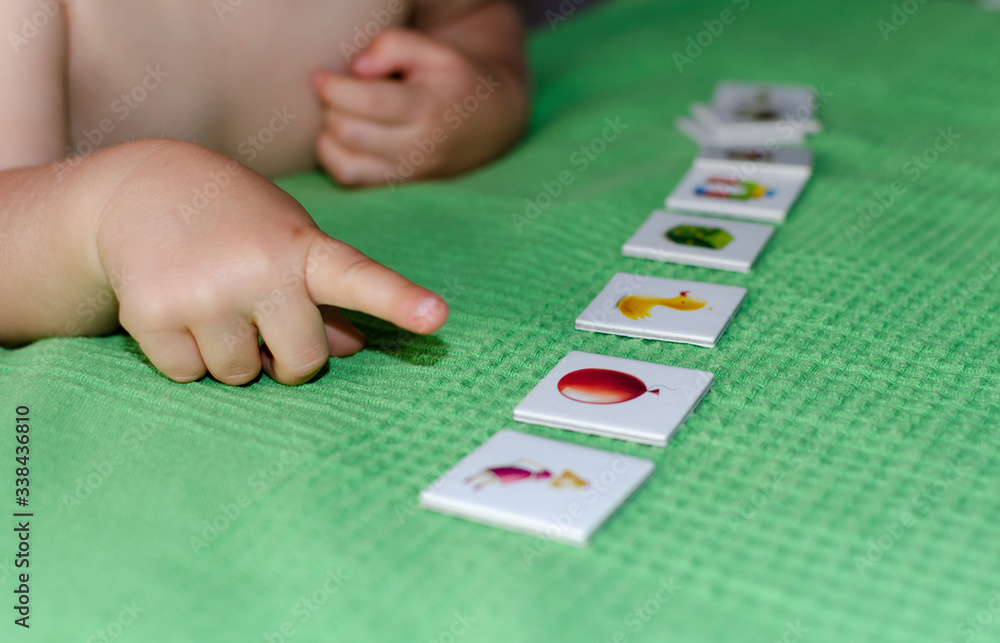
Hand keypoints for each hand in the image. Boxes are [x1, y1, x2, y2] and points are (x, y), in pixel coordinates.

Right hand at [94, 140, 447, 384]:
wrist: (140, 188)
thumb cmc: (236, 222)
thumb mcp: (288, 242)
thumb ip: (323, 293)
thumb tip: (353, 349)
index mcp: (302, 248)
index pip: (358, 280)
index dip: (399, 301)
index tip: (435, 317)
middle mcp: (257, 269)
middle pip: (303, 363)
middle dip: (287, 355)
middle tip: (262, 315)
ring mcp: (204, 293)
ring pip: (239, 374)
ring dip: (231, 354)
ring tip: (211, 298)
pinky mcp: (151, 314)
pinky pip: (187, 374)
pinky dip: (184, 354)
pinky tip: (175, 305)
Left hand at [313, 28, 527, 186]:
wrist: (489, 122)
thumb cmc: (455, 78)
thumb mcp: (434, 50)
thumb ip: (394, 46)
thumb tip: (356, 68)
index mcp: (427, 108)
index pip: (368, 103)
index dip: (333, 87)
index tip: (321, 75)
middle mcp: (416, 147)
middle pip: (350, 132)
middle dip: (330, 107)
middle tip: (334, 90)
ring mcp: (406, 172)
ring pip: (345, 164)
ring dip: (329, 135)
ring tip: (340, 113)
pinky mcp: (396, 184)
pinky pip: (349, 179)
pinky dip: (333, 157)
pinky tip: (343, 135)